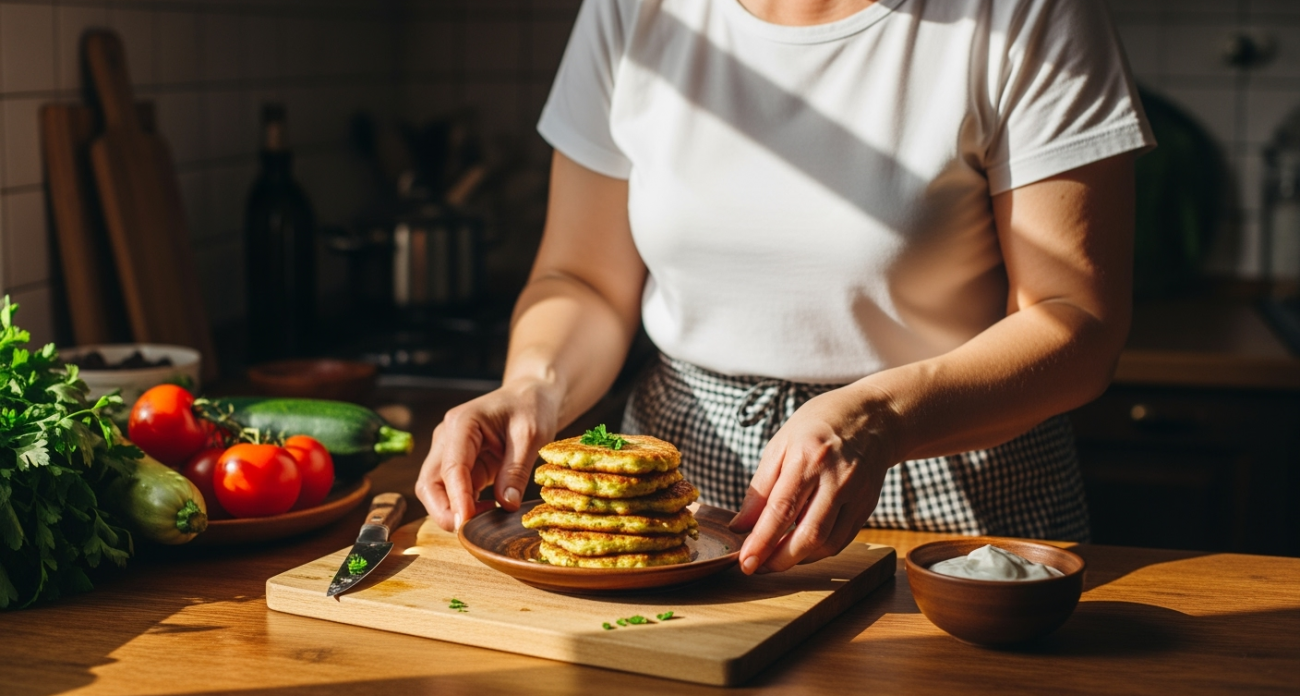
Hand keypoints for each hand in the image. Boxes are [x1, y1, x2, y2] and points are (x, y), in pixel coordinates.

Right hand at [415, 380, 558, 530]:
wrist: (529, 397)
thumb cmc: (530, 408)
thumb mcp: (531, 435)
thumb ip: (516, 470)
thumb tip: (506, 505)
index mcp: (462, 423)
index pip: (451, 467)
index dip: (456, 498)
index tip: (466, 523)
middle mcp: (447, 437)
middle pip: (430, 482)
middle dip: (445, 511)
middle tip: (471, 531)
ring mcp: (449, 451)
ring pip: (434, 491)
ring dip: (452, 511)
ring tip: (485, 521)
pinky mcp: (458, 465)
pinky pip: (451, 492)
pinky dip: (463, 507)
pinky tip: (487, 512)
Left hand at [727, 383, 898, 573]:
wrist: (873, 417)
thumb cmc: (818, 426)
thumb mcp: (780, 444)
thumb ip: (760, 488)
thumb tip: (740, 526)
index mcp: (809, 457)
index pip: (782, 509)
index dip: (762, 541)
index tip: (745, 562)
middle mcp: (837, 478)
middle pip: (809, 534)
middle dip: (780, 560)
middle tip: (757, 567)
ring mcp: (857, 494)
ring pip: (828, 543)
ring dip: (798, 558)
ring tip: (775, 557)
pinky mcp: (868, 506)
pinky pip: (842, 539)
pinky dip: (818, 550)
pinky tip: (800, 547)